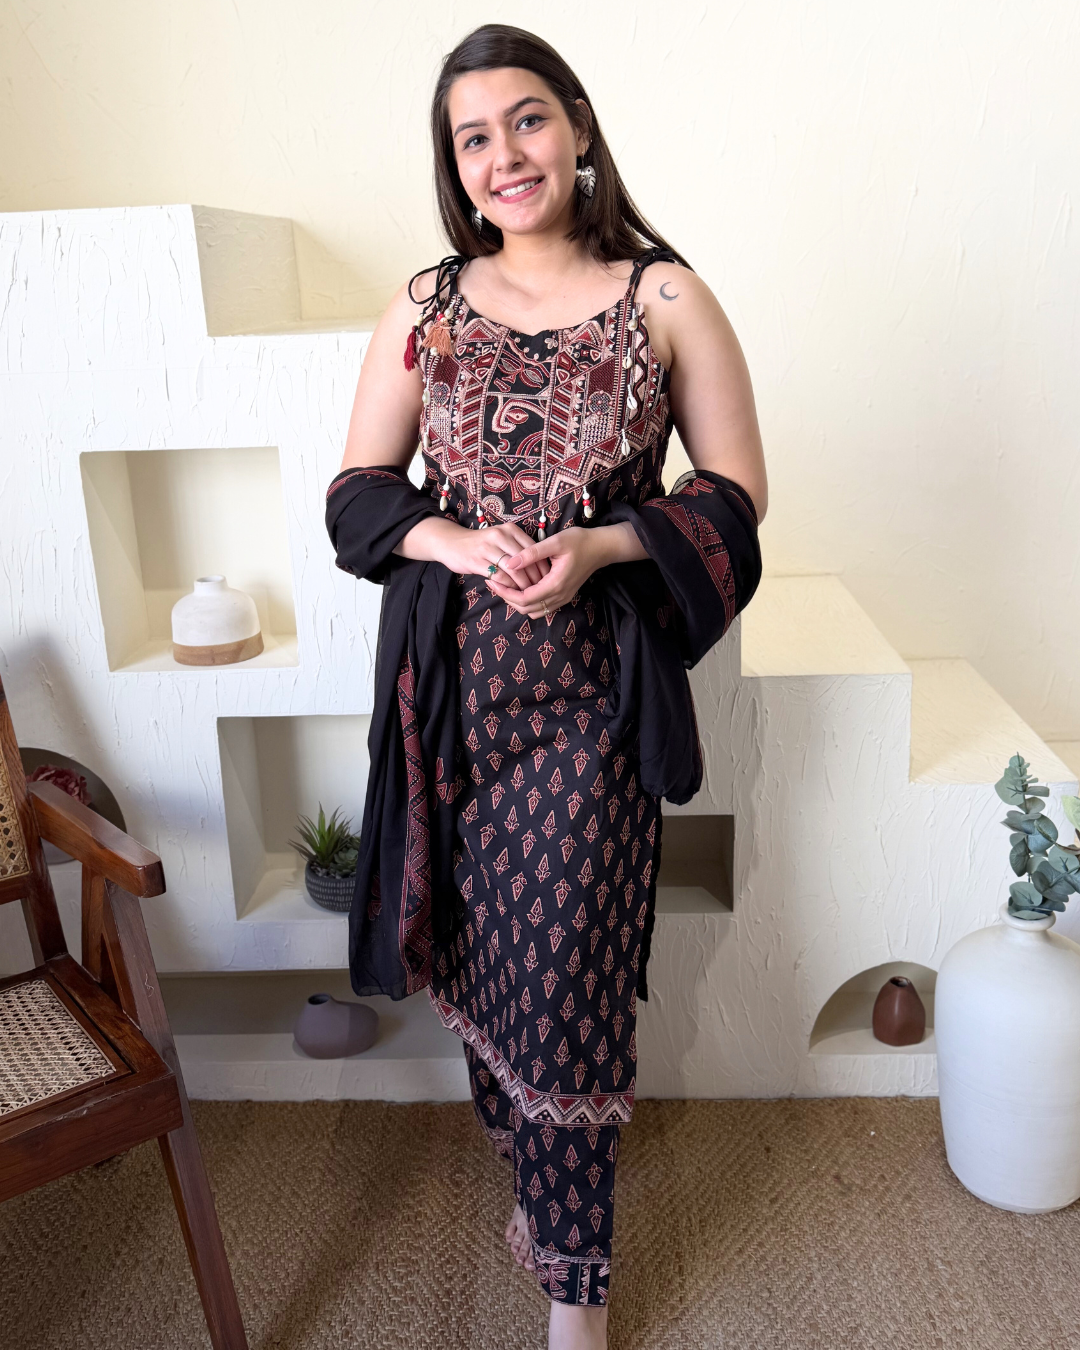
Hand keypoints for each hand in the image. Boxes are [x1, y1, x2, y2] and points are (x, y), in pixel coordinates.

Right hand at [415, 519, 549, 589]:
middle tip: (542, 590)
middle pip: (526, 560)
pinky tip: (511, 593)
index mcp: (509, 530)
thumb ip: (517, 548)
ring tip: (528, 593)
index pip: (533, 548)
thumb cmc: (480, 544)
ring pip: (514, 570)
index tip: (549, 578)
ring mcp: (487, 548)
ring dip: (523, 584)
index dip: (542, 565)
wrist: (451, 543)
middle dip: (536, 577)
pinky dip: (508, 587)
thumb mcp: (500, 539)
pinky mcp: (476, 561)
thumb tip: (539, 566)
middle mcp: (500, 536)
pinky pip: (499, 577)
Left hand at [489, 526, 619, 617]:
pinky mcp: (563, 596)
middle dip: (508, 598)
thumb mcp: (555, 542)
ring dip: (518, 602)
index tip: (492, 581)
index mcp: (555, 584)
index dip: (505, 593)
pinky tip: (521, 586)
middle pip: (526, 609)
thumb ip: (531, 553)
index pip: (524, 599)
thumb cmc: (579, 541)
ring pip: (534, 611)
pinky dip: (528, 602)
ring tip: (505, 585)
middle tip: (494, 583)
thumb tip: (509, 562)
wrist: (601, 548)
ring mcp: (562, 598)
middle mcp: (559, 596)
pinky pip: (542, 607)